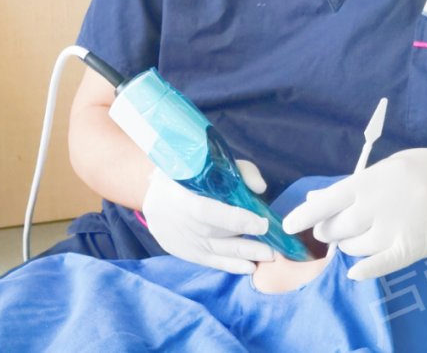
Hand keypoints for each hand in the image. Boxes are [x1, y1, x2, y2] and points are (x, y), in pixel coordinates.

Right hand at [141, 160, 274, 273]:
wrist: (153, 192)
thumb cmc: (188, 172)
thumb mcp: (210, 161)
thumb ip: (238, 172)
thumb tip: (260, 189)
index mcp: (178, 193)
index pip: (207, 212)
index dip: (235, 219)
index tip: (262, 223)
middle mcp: (175, 220)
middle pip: (213, 236)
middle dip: (245, 244)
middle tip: (272, 250)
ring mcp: (176, 238)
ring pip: (212, 252)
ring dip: (241, 257)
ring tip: (266, 258)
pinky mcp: (179, 251)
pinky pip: (206, 261)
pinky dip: (228, 265)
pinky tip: (247, 266)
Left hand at [282, 145, 426, 280]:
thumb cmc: (425, 171)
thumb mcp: (386, 169)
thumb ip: (352, 186)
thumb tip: (315, 200)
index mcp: (369, 181)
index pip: (326, 201)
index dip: (303, 215)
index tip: (288, 226)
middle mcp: (377, 205)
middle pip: (337, 228)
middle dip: (328, 232)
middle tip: (332, 229)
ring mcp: (395, 228)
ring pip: (355, 248)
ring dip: (348, 246)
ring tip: (357, 237)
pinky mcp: (412, 248)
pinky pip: (379, 265)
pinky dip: (364, 270)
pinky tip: (355, 271)